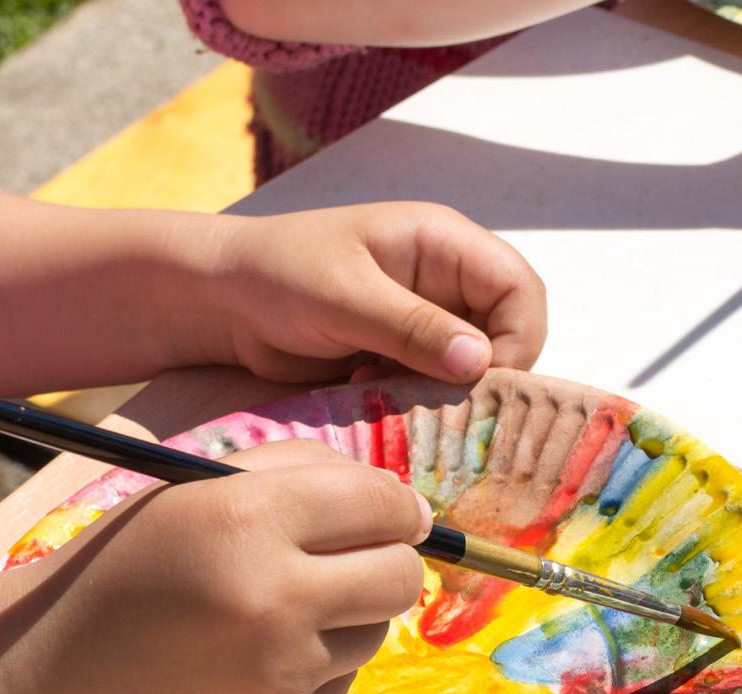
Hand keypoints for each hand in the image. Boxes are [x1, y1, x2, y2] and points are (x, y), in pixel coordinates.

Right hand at [35, 439, 429, 693]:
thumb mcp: (201, 488)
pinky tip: (255, 660)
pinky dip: (317, 665)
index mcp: (247, 521)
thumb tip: (408, 507)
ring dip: (347, 614)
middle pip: (401, 576)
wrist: (53, 672)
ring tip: (276, 611)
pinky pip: (342, 681)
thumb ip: (306, 473)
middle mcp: (271, 600)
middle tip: (350, 560)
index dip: (396, 506)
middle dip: (389, 560)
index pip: (381, 504)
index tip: (392, 513)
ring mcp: (280, 675)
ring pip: (377, 631)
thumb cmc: (134, 563)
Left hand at [203, 201, 546, 384]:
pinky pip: (439, 387)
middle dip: (483, 375)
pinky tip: (377, 396)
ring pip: (475, 369)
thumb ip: (414, 328)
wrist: (220, 302)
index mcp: (444, 243)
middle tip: (440, 403)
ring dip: (447, 394)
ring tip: (396, 395)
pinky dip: (420, 403)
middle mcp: (447, 281)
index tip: (479, 381)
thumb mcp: (345, 299)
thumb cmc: (278, 276)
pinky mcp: (405, 356)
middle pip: (509, 334)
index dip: (516, 340)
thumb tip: (481, 362)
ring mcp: (428, 321)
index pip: (521, 290)